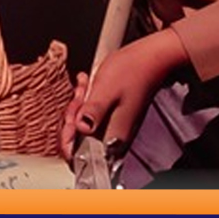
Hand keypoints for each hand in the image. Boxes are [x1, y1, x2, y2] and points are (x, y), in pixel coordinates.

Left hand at [67, 30, 185, 152]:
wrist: (150, 59)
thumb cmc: (132, 71)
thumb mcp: (105, 90)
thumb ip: (92, 112)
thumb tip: (80, 128)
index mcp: (113, 137)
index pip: (81, 158)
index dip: (68, 140)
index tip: (68, 120)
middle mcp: (114, 138)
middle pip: (79, 141)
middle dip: (73, 118)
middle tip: (79, 98)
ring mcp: (114, 128)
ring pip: (83, 127)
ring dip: (79, 106)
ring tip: (85, 87)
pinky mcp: (113, 119)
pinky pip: (91, 116)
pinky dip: (86, 102)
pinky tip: (89, 87)